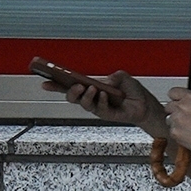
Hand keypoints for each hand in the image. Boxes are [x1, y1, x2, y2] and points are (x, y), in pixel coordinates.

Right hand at [48, 69, 167, 139]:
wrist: (146, 104)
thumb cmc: (132, 90)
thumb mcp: (123, 77)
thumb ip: (114, 76)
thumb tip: (107, 81)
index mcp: (90, 87)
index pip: (69, 85)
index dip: (55, 84)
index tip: (44, 81)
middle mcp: (91, 98)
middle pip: (71, 97)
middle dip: (69, 91)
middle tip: (75, 85)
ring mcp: (98, 107)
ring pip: (84, 104)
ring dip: (85, 96)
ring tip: (90, 88)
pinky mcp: (107, 115)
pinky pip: (100, 109)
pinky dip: (102, 100)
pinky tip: (105, 95)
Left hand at [163, 84, 190, 159]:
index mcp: (189, 97)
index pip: (172, 92)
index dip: (178, 98)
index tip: (184, 104)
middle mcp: (181, 107)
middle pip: (169, 105)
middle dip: (177, 110)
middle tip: (189, 116)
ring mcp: (177, 120)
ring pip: (169, 118)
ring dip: (176, 121)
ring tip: (190, 125)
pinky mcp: (174, 132)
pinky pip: (171, 130)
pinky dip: (178, 132)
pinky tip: (189, 132)